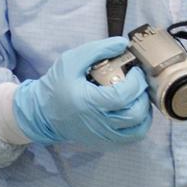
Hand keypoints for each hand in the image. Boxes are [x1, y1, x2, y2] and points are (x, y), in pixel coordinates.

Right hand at [13, 36, 152, 145]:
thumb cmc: (56, 85)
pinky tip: (132, 108)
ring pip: (138, 129)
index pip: (123, 97)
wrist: (42, 114)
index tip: (136, 70)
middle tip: (139, 82)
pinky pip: (131, 137)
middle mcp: (98, 124)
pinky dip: (138, 123)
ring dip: (144, 110)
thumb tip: (123, 44)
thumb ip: (98, 49)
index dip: (136, 82)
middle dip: (143, 95)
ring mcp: (103, 136)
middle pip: (135, 115)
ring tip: (138, 95)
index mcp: (88, 103)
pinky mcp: (105, 142)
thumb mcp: (72, 60)